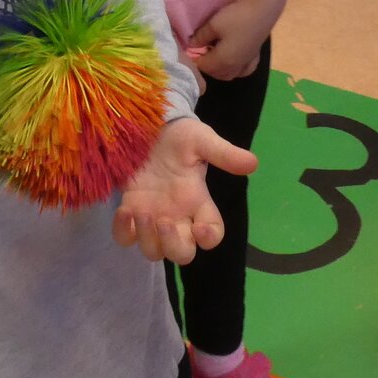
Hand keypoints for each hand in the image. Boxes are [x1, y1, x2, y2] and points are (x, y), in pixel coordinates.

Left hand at [112, 117, 257, 263]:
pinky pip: (125, 238)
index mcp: (198, 202)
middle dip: (174, 246)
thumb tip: (253, 163)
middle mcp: (178, 217)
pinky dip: (124, 232)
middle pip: (182, 253)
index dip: (210, 238)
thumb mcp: (202, 140)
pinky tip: (124, 211)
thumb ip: (224, 153)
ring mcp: (153, 217)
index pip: (212, 233)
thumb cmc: (179, 135)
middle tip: (164, 222)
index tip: (201, 228)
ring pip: (154, 251)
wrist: (148, 123)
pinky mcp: (129, 211)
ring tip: (142, 212)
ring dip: (148, 239)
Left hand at [188, 0, 281, 80]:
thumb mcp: (213, 25)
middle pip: (216, 73)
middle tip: (201, 51)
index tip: (190, 49)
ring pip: (229, 75)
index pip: (203, 66)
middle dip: (206, 65)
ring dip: (219, 70)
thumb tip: (191, 45)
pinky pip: (243, 71)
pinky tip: (234, 61)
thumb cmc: (236, 18)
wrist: (262, 11)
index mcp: (222, 61)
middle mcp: (234, 67)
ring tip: (214, 56)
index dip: (194, 59)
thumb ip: (200, 37)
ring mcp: (246, 63)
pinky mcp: (254, 57)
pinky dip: (236, 70)